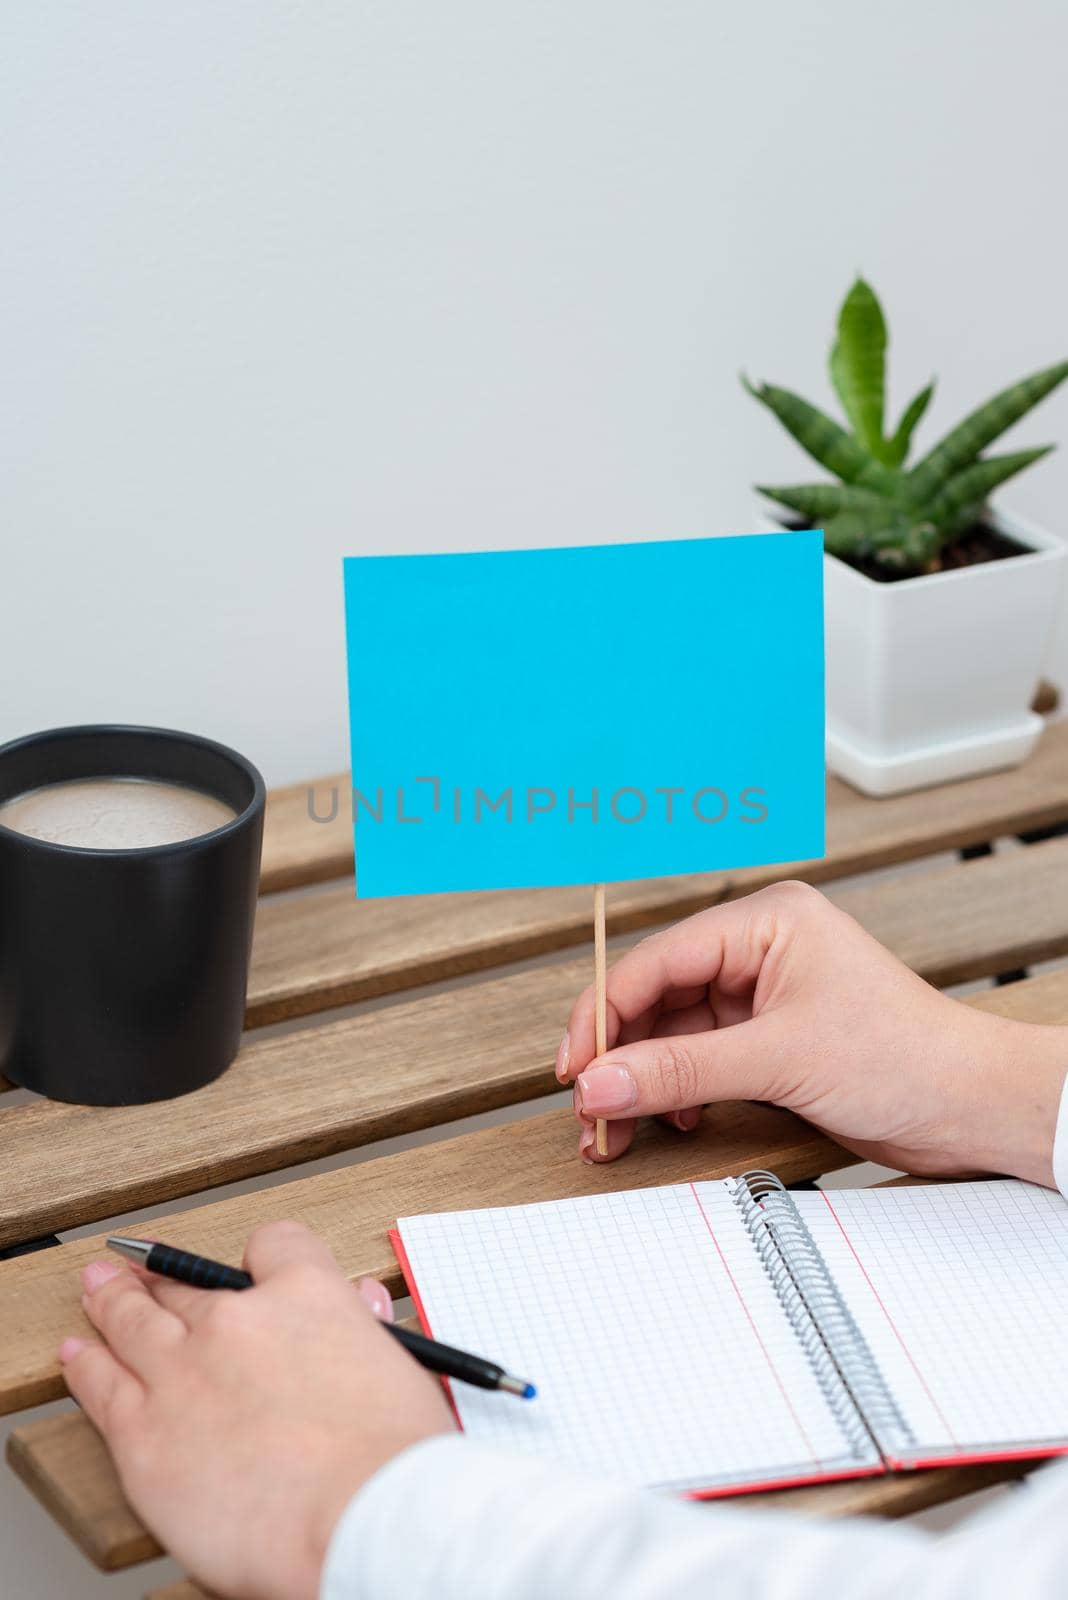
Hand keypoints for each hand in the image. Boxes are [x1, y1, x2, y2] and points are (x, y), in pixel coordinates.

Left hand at [58, 1222, 453, 1599]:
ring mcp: (183, 1372)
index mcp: (305, 1294)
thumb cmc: (393, 1459)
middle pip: (186, 1285)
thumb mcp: (401, 1370)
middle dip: (163, 1276)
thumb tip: (361, 1307)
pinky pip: (104, 1387)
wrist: (359, 1519)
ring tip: (99, 1290)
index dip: (262, 1260)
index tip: (253, 1273)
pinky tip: (81, 1358)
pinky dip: (89, 1367)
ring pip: (133, 1322)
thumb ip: (366, 1332)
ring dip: (113, 1303)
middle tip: (140, 1270)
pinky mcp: (145, 1435)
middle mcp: (236, 1320)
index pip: (273, 1246)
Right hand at [559, 880, 1066, 1183]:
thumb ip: (681, 1072)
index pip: (657, 961)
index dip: (605, 1014)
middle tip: (589, 1108)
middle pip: (657, 997)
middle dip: (620, 1055)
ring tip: (617, 1126)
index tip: (576, 1067)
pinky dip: (676, 1091)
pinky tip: (668, 1119)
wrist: (973, 1108)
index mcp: (765, 922)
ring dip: (643, 1080)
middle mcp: (760, 951)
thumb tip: (602, 1083)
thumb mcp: (779, 1060)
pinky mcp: (772, 1041)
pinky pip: (701, 1060)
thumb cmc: (911, 1056)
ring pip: (673, 1033)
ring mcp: (765, 997)